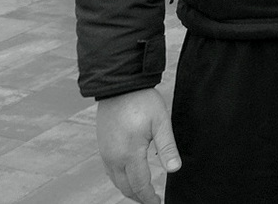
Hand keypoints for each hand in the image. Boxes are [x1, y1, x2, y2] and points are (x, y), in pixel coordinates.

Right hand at [96, 88, 179, 203]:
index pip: (139, 185)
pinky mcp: (102, 147)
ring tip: (143, 193)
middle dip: (139, 197)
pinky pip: (110, 171)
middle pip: (125, 187)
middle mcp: (113, 157)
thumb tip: (174, 169)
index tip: (158, 203)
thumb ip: (167, 147)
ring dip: (129, 190)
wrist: (119, 86)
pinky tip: (129, 177)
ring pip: (116, 181)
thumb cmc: (142, 101)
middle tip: (152, 201)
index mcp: (129, 154)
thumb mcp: (161, 122)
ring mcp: (105, 153)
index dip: (149, 197)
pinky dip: (120, 179)